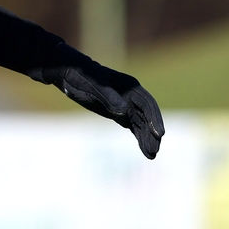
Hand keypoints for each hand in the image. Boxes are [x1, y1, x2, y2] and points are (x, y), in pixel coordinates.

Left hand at [32, 43, 163, 158]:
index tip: (159, 134)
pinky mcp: (119, 113)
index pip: (146, 104)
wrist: (69, 73)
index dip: (154, 119)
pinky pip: (133, 126)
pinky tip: (144, 149)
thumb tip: (126, 112)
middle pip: (147, 115)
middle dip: (152, 132)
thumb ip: (109, 98)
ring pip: (141, 123)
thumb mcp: (93, 87)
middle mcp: (131, 95)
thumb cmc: (81, 76)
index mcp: (129, 86)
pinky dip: (139, 137)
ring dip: (147, 138)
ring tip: (151, 155)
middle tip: (155, 150)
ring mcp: (126, 104)